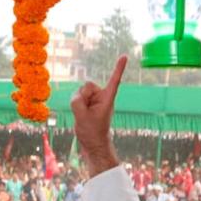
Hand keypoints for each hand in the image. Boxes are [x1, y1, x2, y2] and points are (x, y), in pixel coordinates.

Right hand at [70, 55, 126, 177]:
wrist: (92, 145)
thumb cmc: (92, 133)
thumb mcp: (82, 117)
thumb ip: (77, 102)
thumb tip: (76, 96)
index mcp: (107, 98)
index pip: (114, 80)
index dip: (119, 68)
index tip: (124, 55)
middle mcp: (102, 96)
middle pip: (87, 85)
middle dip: (83, 96)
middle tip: (87, 113)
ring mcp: (94, 100)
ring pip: (80, 91)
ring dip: (79, 102)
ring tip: (84, 116)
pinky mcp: (87, 103)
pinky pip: (77, 97)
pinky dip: (76, 104)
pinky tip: (81, 114)